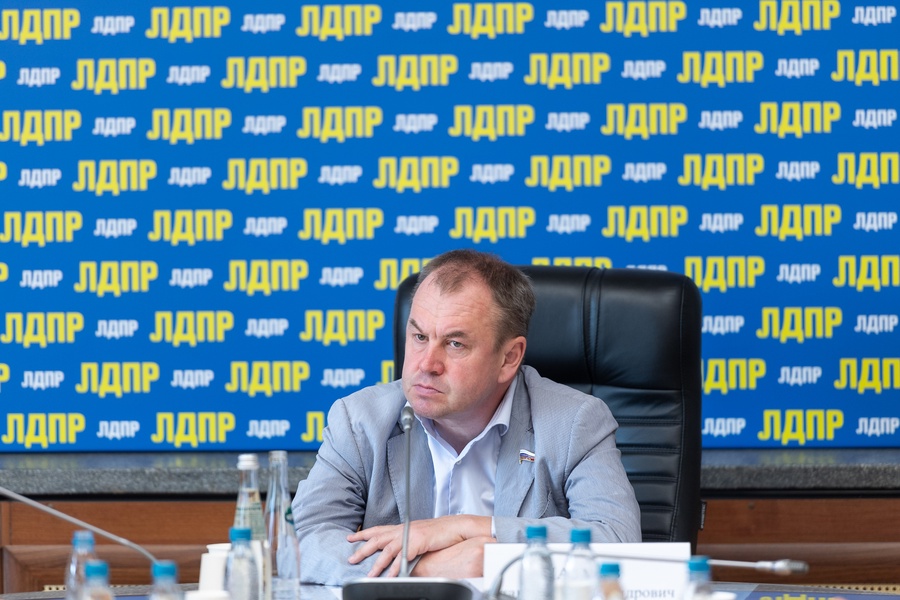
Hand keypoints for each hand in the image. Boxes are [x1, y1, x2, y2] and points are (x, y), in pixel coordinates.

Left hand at [347, 515, 491, 576]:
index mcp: (403, 526)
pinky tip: (389, 576)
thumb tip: (399, 552)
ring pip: (387, 550)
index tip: (351, 537)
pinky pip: (403, 558)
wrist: (456, 527)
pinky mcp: (417, 542)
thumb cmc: (440, 532)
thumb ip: (408, 541)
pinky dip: (395, 568)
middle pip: (378, 539)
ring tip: (369, 574)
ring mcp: (410, 535)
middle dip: (363, 549)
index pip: (379, 529)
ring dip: (377, 563)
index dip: (364, 533)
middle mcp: (403, 529)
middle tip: (351, 559)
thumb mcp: (420, 535)